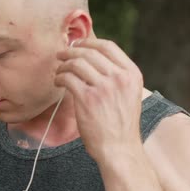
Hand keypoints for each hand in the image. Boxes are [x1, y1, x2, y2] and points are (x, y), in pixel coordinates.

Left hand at [55, 39, 143, 161]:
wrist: (119, 149)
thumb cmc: (121, 125)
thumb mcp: (129, 95)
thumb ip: (117, 76)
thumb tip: (93, 59)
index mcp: (132, 74)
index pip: (108, 46)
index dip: (89, 42)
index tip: (77, 44)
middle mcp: (119, 77)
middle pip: (89, 52)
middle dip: (71, 51)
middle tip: (61, 54)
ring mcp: (104, 87)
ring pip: (77, 63)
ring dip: (64, 65)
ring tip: (59, 71)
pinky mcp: (87, 99)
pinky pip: (68, 78)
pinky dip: (60, 77)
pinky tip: (58, 81)